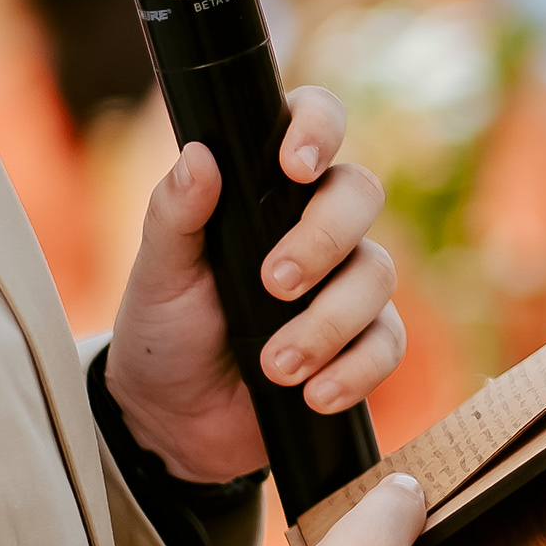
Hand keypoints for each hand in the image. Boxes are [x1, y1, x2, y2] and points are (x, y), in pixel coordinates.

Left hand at [105, 87, 404, 481]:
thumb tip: (198, 157)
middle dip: (322, 239)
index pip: (315, 126)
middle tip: (275, 283)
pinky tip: (314, 392)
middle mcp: (317, 226)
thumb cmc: (165, 330)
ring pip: (378, 275)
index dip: (318, 128)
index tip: (294, 165)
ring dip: (328, 322)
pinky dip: (353, 370)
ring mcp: (345, 283)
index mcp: (267, 190)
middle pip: (360, 195)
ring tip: (276, 364)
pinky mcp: (362, 343)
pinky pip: (387, 344)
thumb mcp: (158, 274)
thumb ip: (174, 216)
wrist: (174, 419)